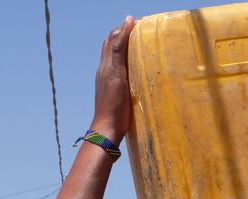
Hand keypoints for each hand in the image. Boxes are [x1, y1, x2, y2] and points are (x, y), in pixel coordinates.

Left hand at [91, 17, 135, 140]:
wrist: (107, 128)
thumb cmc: (113, 102)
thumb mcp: (117, 72)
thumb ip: (119, 48)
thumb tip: (126, 22)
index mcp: (106, 64)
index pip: (114, 38)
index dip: (125, 28)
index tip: (140, 24)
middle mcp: (106, 70)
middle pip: (112, 45)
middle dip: (125, 35)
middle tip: (142, 32)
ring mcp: (109, 81)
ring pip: (115, 58)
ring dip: (125, 48)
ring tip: (140, 45)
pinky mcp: (114, 90)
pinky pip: (119, 70)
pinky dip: (127, 62)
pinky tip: (135, 67)